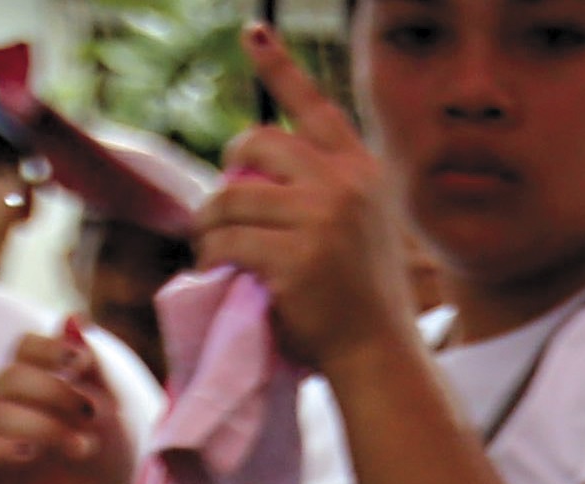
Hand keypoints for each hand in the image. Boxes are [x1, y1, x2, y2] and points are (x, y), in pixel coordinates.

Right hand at [0, 323, 132, 483]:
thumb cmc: (111, 462)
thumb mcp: (110, 406)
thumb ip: (90, 366)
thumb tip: (71, 317)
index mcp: (38, 387)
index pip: (22, 349)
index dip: (47, 349)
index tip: (82, 365)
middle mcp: (11, 410)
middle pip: (7, 377)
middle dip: (52, 390)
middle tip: (92, 414)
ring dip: (45, 424)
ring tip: (83, 447)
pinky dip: (3, 447)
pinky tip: (32, 455)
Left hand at [198, 27, 426, 372]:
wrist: (376, 349)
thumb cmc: (356, 298)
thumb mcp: (355, 227)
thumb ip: (318, 193)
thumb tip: (248, 178)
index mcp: (360, 169)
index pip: (312, 107)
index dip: (278, 67)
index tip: (252, 32)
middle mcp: (343, 184)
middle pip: (256, 145)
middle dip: (227, 174)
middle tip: (219, 209)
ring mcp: (320, 219)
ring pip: (230, 199)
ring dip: (208, 226)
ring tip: (213, 252)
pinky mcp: (294, 257)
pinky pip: (225, 242)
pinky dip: (210, 258)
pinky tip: (218, 273)